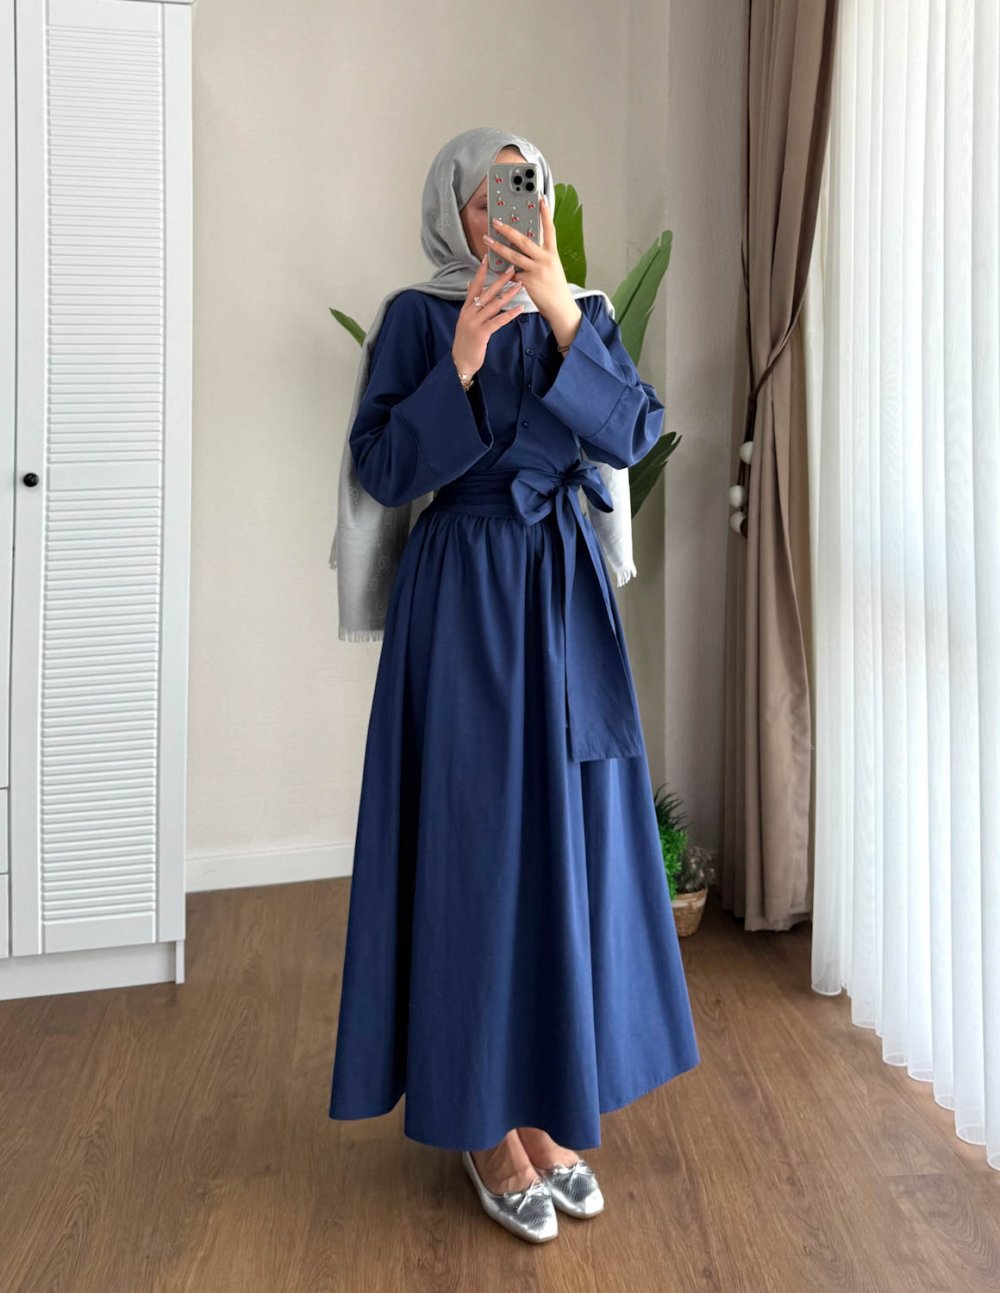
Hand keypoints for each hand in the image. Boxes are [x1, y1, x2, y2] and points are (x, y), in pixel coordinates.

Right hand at [452, 256, 523, 377]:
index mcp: (466, 308)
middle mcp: (469, 313)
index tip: (488, 258)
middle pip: (486, 292)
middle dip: (500, 280)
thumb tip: (469, 285)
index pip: (474, 285)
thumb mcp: (465, 320)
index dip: (481, 272)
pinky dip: (510, 314)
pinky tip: (520, 308)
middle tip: (512, 268)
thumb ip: (469, 303)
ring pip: (494, 305)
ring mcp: (474, 323)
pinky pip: (498, 321)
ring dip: (508, 294)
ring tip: (520, 285)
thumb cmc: (466, 341)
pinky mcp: (481, 333)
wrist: (461, 361)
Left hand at [484, 193, 574, 321]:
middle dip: (508, 230)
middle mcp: (545, 259)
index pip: (550, 229)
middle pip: (524, 240)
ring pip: (514, 256)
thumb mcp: (552, 266)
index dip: (546, 213)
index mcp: (552, 253)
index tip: (541, 198)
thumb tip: (525, 247)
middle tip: (496, 222)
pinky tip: (493, 265)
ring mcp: (537, 270)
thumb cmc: (555, 286)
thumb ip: (541, 255)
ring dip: (498, 247)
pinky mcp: (528, 282)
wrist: (560, 307)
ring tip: (487, 240)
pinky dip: (503, 270)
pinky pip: (512, 273)